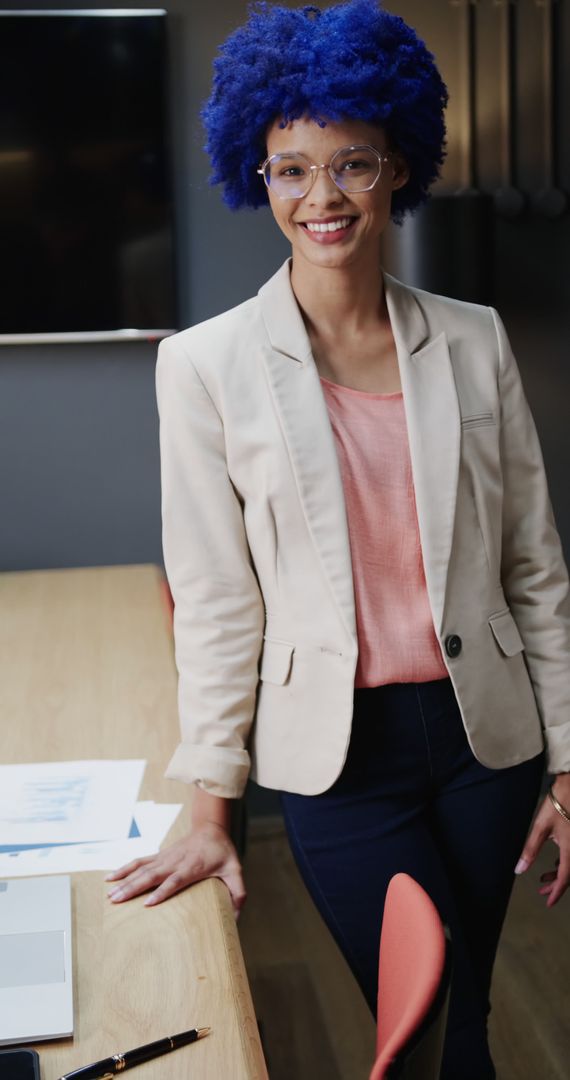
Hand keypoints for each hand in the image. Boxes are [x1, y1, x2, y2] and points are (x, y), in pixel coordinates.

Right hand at [105, 822, 245, 916]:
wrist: (211, 827)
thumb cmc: (222, 851)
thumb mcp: (235, 870)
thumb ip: (238, 892)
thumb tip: (236, 918)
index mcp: (192, 867)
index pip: (175, 880)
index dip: (162, 891)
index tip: (147, 903)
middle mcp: (175, 861)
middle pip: (152, 875)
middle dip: (133, 888)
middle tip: (117, 900)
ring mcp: (165, 857)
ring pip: (142, 868)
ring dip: (125, 880)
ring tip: (109, 893)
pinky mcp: (160, 855)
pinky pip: (139, 861)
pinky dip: (124, 868)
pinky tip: (111, 876)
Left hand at [515, 774, 569, 906]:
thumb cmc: (557, 805)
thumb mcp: (541, 828)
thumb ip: (530, 850)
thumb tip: (519, 869)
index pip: (565, 878)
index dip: (556, 892)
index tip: (548, 902)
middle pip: (569, 875)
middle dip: (556, 885)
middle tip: (541, 892)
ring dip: (559, 875)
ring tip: (543, 879)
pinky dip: (564, 864)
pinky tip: (555, 864)